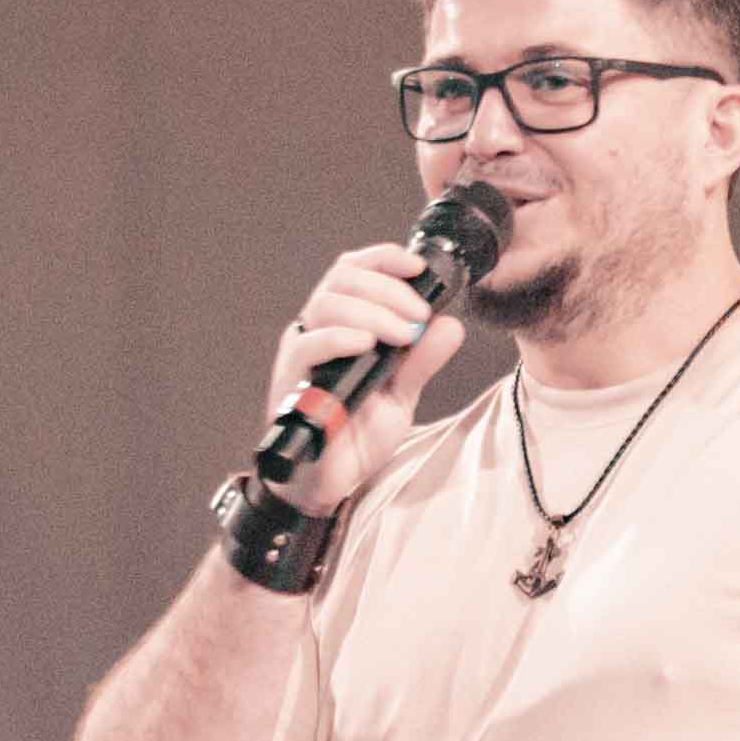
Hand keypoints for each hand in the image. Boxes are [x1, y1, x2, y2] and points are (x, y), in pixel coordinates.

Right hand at [259, 243, 472, 511]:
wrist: (332, 481)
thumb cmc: (358, 433)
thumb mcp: (401, 394)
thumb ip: (422, 360)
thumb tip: (450, 324)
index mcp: (342, 324)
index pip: (354, 271)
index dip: (384, 259)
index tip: (419, 267)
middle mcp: (317, 330)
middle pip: (342, 279)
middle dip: (388, 289)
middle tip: (418, 315)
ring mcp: (301, 354)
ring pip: (326, 304)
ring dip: (372, 311)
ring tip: (402, 333)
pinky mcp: (290, 381)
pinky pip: (307, 345)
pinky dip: (339, 337)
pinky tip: (365, 343)